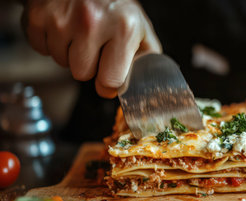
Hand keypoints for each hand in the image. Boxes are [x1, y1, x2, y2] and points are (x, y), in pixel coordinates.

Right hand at [22, 0, 161, 97]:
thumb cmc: (114, 2)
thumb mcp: (140, 26)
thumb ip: (144, 57)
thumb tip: (133, 85)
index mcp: (123, 29)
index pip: (110, 81)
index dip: (108, 83)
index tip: (108, 77)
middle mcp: (92, 24)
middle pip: (82, 74)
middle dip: (89, 65)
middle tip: (95, 45)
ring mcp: (62, 20)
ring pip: (61, 62)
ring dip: (69, 53)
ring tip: (80, 32)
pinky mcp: (39, 16)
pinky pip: (41, 48)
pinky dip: (51, 41)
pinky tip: (63, 26)